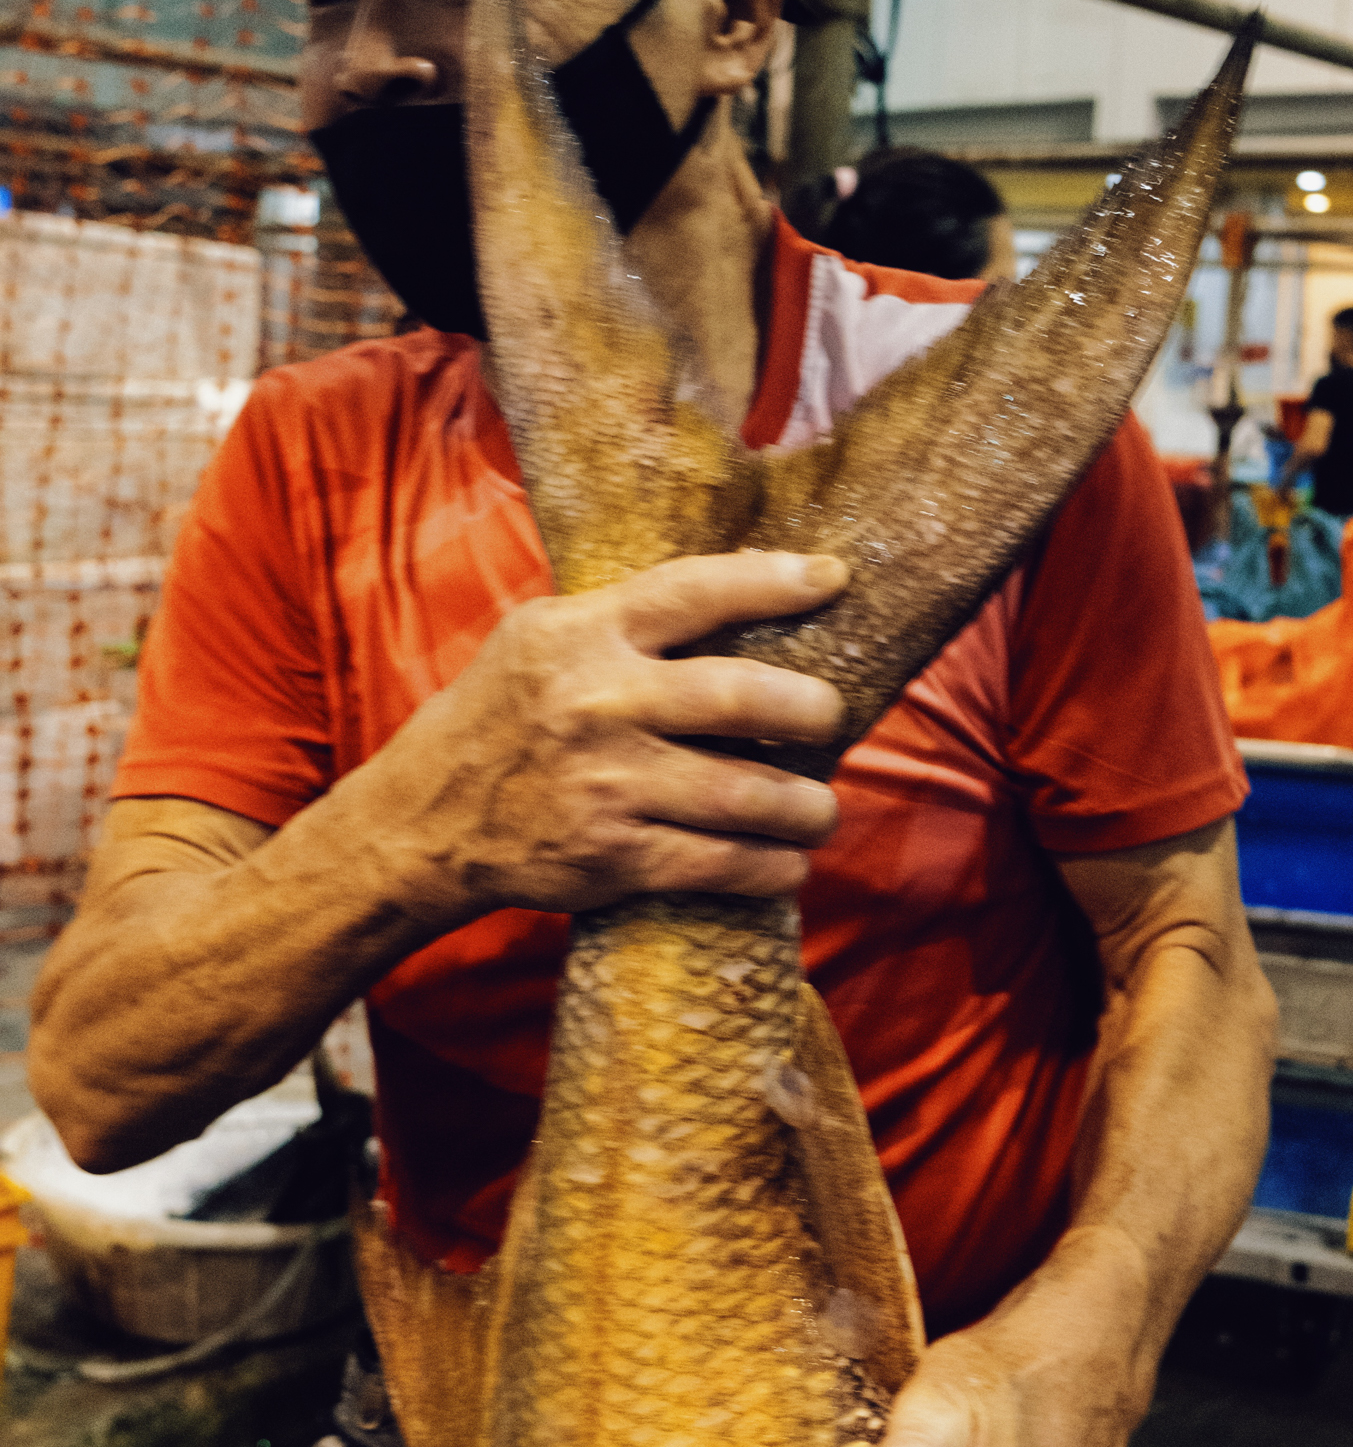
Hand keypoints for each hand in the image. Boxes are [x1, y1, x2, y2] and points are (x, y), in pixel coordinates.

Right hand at [364, 550, 848, 924]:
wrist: (423, 820)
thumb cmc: (501, 715)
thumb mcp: (542, 638)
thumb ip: (628, 616)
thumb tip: (746, 585)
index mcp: (586, 637)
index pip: (693, 591)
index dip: (773, 582)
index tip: (834, 578)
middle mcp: (600, 705)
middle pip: (739, 697)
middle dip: (811, 710)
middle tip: (833, 719)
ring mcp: (609, 785)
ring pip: (745, 794)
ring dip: (807, 807)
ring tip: (822, 809)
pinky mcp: (614, 856)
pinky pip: (719, 864)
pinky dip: (770, 868)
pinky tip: (788, 863)